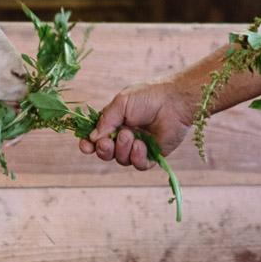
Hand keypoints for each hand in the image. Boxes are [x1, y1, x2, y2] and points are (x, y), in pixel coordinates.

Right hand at [77, 81, 194, 170]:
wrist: (174, 100)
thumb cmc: (148, 96)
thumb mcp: (121, 103)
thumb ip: (106, 121)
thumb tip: (92, 138)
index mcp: (115, 122)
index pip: (97, 137)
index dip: (89, 144)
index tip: (85, 146)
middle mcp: (125, 135)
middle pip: (106, 153)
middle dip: (103, 150)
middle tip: (107, 142)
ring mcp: (139, 146)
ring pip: (121, 159)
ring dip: (122, 149)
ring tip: (130, 135)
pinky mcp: (154, 154)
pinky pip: (139, 165)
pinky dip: (137, 157)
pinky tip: (141, 145)